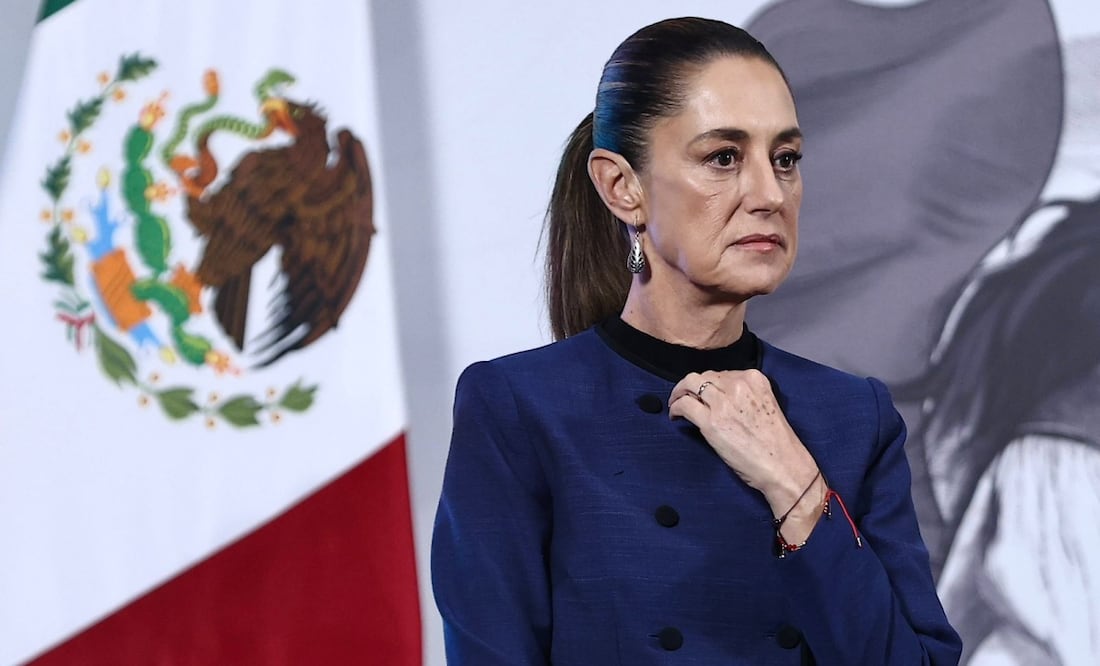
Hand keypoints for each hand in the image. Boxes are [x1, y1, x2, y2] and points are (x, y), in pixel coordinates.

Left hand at [669, 369, 824, 540]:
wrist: (783, 466)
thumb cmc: (777, 443)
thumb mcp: (766, 405)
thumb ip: (745, 395)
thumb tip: (719, 397)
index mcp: (755, 379)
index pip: (722, 373)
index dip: (709, 384)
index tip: (705, 394)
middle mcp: (738, 385)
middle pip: (703, 376)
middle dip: (692, 386)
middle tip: (685, 396)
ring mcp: (723, 403)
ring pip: (689, 384)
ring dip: (679, 393)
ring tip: (676, 404)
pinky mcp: (710, 422)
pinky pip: (684, 405)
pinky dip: (675, 407)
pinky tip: (675, 416)